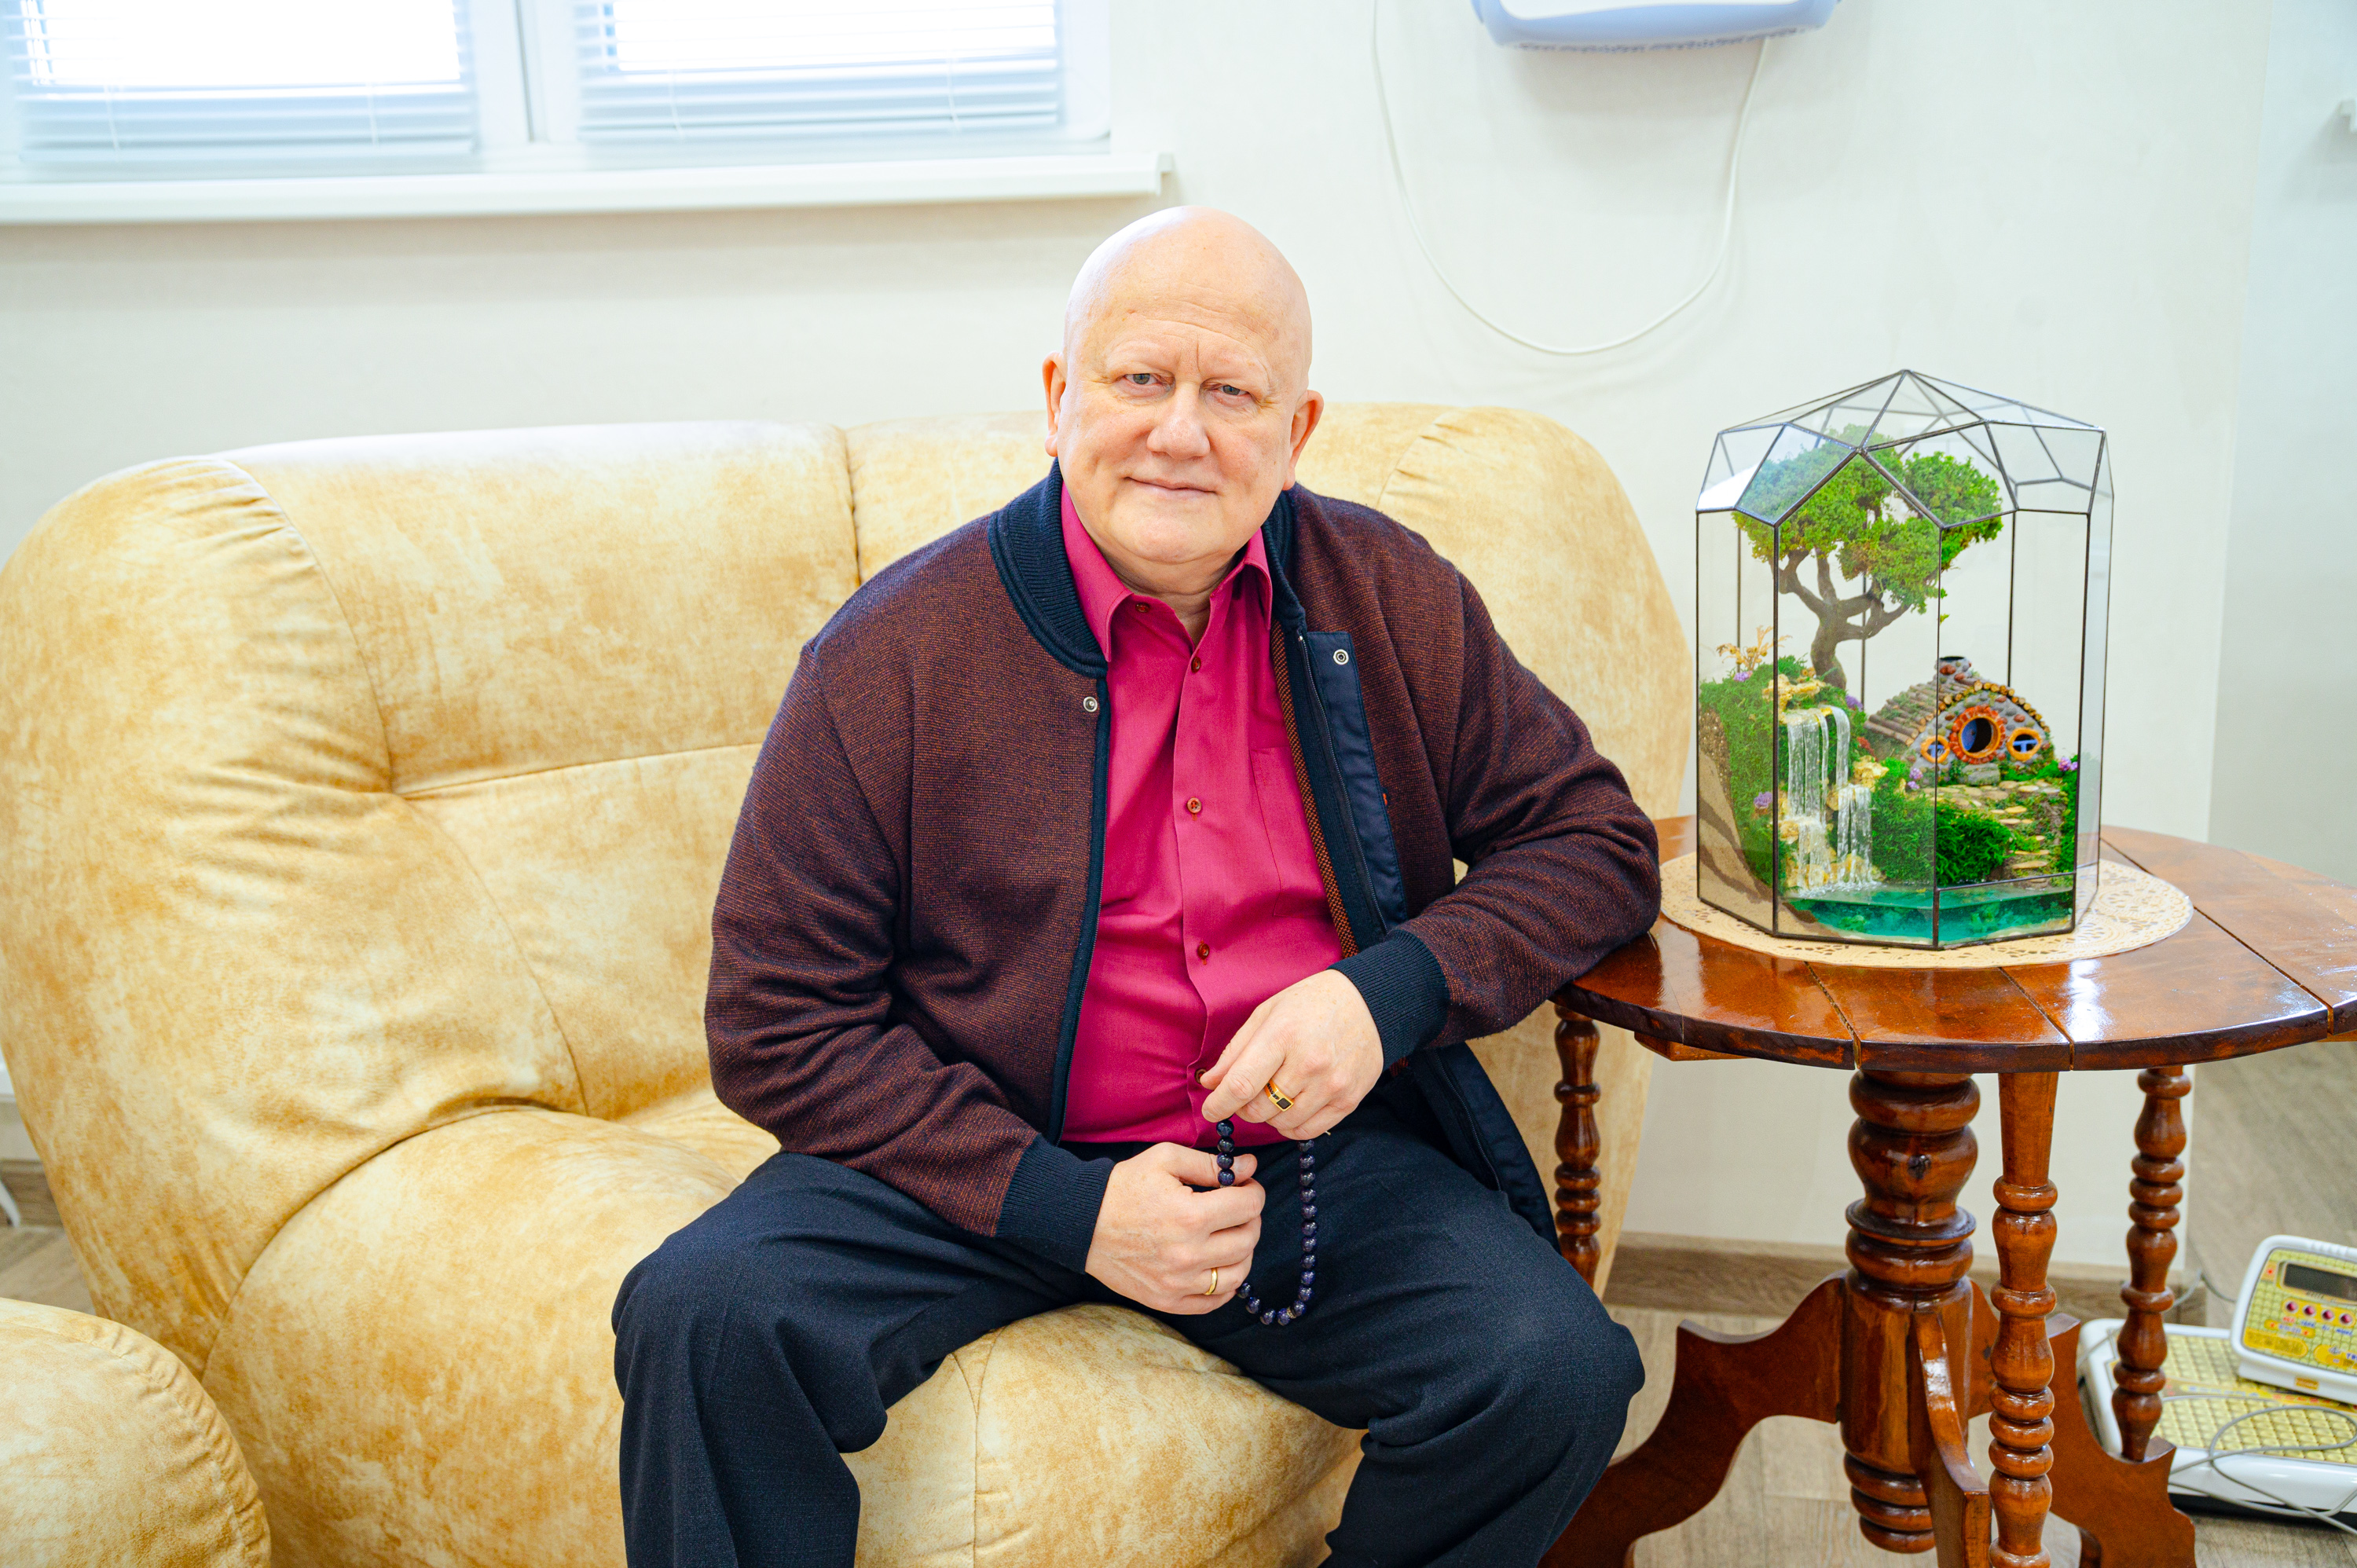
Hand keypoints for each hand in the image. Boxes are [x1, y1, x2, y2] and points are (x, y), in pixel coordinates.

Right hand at [1084, 1143, 1262, 1313]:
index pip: (1249, 1207)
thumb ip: (1210, 1164)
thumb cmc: (1124, 1187)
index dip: (1254, 1191)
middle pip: (1247, 1240)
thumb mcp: (1165, 1160)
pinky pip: (1213, 1302)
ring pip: (1237, 1275)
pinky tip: (1220, 1266)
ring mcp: (1178, 1282)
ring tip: (1231, 1236)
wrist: (1083, 1223)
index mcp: (1191, 1216)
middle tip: (1239, 1208)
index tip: (1246, 1186)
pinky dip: (1226, 1286)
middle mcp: (1188, 1254)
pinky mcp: (1167, 1300)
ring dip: (1244, 1253)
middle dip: (1251, 1219)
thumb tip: (1249, 1165)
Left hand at [1198, 969, 1382, 1140]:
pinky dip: (1291, 1126)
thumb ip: (1236, 1051)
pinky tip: (1290, 1107)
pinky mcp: (1349, 1099)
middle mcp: (1309, 1063)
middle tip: (1247, 1094)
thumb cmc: (1310, 1004)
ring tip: (1273, 1095)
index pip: (1241, 1084)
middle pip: (1260, 1109)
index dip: (1219, 1105)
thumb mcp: (1267, 1013)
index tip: (1210, 1110)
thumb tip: (1210, 1084)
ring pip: (1282, 1123)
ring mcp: (1332, 1084)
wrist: (1368, 1003)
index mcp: (1283, 1035)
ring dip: (1269, 1116)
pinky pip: (1308, 1131)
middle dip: (1243, 1108)